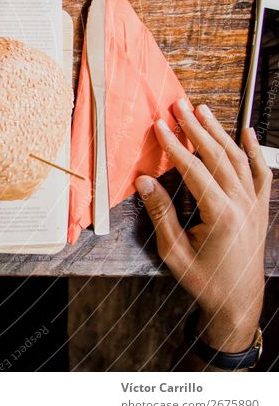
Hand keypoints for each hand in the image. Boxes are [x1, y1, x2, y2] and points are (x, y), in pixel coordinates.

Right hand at [135, 99, 269, 355]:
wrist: (238, 299)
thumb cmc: (205, 280)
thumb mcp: (173, 252)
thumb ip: (161, 214)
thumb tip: (145, 181)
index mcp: (220, 215)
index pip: (194, 170)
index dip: (175, 146)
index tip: (160, 126)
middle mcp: (241, 204)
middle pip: (217, 156)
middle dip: (196, 128)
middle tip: (179, 106)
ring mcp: (253, 204)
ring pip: (237, 158)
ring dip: (218, 132)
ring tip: (201, 111)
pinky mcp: (258, 207)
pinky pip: (260, 172)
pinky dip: (254, 150)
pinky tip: (247, 132)